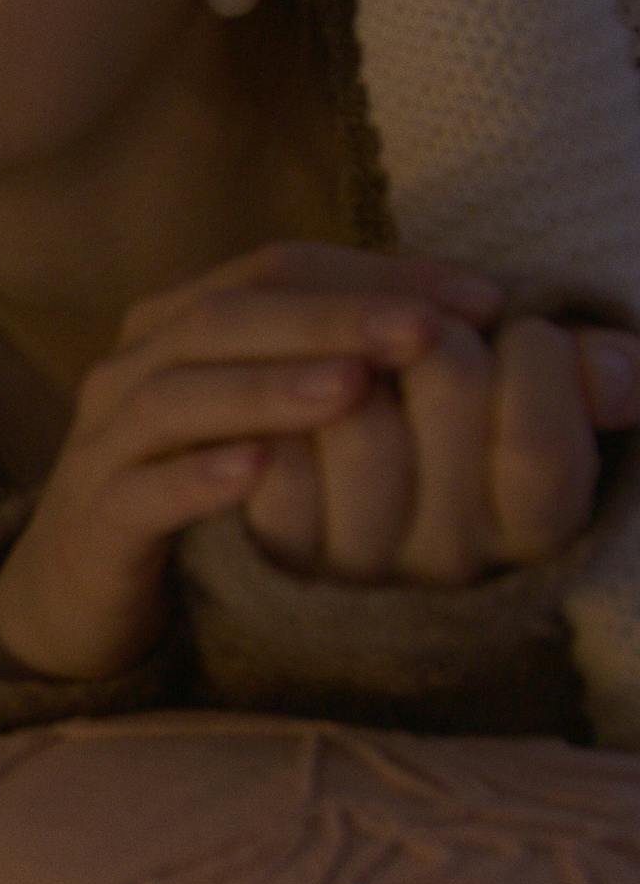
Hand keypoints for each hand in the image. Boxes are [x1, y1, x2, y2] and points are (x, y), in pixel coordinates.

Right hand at [0, 243, 507, 686]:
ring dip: (269, 386)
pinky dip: (196, 476)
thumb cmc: (210, 496)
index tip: (482, 297)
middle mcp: (138, 364)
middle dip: (334, 318)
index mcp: (188, 322)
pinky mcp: (91, 519)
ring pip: (180, 391)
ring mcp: (106, 439)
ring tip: (352, 392)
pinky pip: (140, 488)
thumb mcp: (294, 427)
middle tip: (426, 332)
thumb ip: (382, 380)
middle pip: (230, 314)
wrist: (84, 596)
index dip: (379, 274)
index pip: (283, 267)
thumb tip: (592, 371)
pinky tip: (258, 475)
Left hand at [241, 312, 639, 583]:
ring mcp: (364, 560)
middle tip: (422, 323)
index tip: (516, 325)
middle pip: (451, 393)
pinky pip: (280, 462)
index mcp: (534, 524)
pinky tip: (292, 383)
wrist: (334, 481)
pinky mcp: (280, 547)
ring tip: (356, 356)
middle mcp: (454, 558)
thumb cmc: (452, 418)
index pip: (543, 446)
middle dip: (434, 328)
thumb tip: (621, 366)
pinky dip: (279, 403)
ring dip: (350, 357)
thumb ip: (585, 377)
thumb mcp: (535, 398)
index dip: (535, 354)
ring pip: (359, 424)